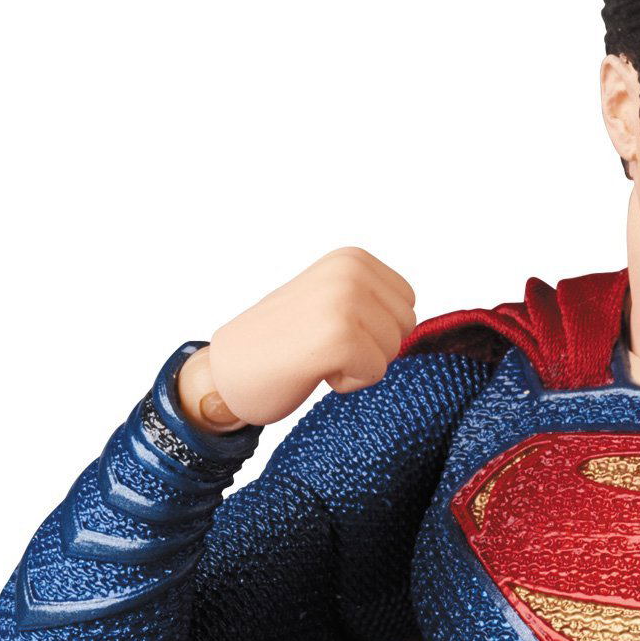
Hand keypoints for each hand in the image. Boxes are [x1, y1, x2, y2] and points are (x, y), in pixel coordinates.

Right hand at [176, 247, 416, 429]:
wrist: (226, 371)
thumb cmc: (280, 342)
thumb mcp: (331, 299)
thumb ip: (371, 299)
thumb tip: (413, 316)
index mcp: (351, 258)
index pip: (407, 304)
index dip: (377, 329)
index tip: (332, 329)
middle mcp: (349, 271)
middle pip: (406, 327)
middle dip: (373, 347)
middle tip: (322, 345)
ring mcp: (344, 301)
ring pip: (393, 351)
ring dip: (358, 365)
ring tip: (315, 355)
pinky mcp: (339, 337)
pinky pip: (375, 372)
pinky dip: (348, 382)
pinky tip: (313, 369)